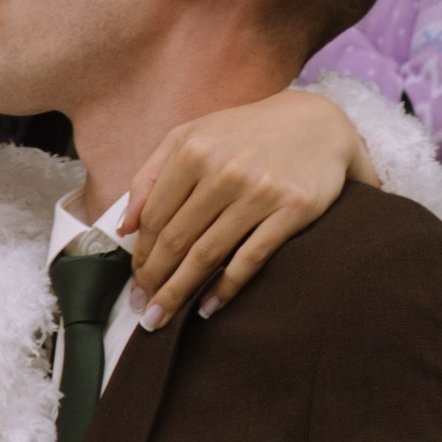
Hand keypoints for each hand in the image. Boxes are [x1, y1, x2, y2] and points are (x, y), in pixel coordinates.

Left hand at [123, 88, 370, 319]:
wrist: (317, 123)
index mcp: (194, 150)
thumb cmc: (245, 134)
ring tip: (163, 318)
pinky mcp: (292, 209)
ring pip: (208, 254)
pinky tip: (208, 307)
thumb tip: (125, 226)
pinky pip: (251, 258)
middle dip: (154, 280)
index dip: (141, 254)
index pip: (156, 216)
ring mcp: (260, 191)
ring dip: (179, 292)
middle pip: (177, 239)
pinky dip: (225, 288)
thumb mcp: (191, 137)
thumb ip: (150, 175)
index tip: (135, 280)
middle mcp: (224, 170)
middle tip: (143, 309)